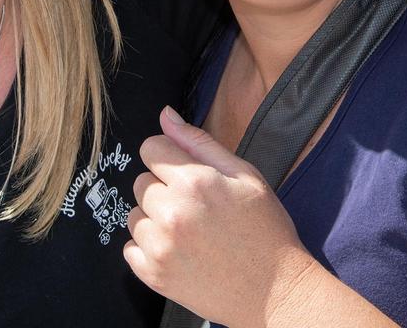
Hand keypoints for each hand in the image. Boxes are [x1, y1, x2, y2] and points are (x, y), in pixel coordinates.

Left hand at [124, 107, 314, 326]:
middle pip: (140, 181)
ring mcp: (160, 246)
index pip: (150, 148)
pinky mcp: (153, 275)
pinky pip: (130, 248)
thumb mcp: (245, 175)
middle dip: (163, 188)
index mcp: (195, 182)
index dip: (168, 157)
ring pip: (134, 214)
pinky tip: (179, 251)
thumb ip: (199, 142)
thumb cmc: (265, 230)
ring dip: (154, 219)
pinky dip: (148, 249)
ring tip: (189, 231)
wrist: (276, 292)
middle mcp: (172, 212)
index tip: (184, 173)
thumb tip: (166, 115)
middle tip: (196, 208)